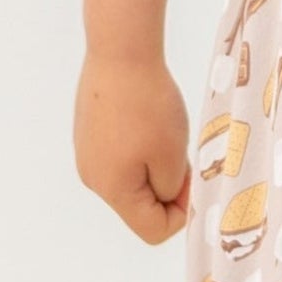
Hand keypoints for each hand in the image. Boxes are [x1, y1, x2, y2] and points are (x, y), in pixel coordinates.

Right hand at [73, 49, 191, 244]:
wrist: (120, 51)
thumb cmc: (149, 105)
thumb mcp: (172, 155)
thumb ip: (171, 189)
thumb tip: (167, 197)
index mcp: (112, 190)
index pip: (151, 230)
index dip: (181, 214)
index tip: (194, 179)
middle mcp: (93, 177)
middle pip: (139, 204)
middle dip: (168, 186)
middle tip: (184, 152)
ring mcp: (87, 151)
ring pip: (131, 177)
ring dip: (155, 163)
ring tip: (166, 130)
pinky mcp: (88, 129)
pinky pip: (120, 153)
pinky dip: (140, 144)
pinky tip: (148, 115)